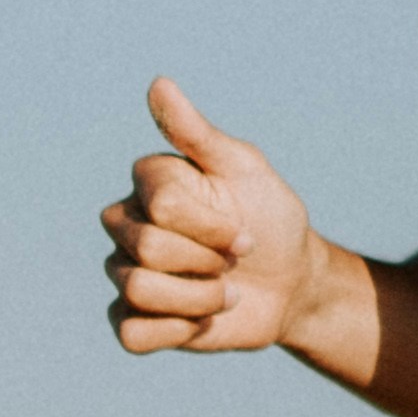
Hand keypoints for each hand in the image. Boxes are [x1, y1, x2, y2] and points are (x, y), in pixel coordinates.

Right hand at [103, 78, 321, 356]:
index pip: (162, 206)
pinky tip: (201, 321)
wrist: (291, 283)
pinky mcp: (134, 320)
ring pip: (138, 291)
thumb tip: (158, 83)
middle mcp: (127, 224)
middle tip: (235, 261)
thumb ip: (197, 133)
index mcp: (150, 183)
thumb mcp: (244, 170)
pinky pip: (131, 332)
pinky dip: (176, 331)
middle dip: (207, 262)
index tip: (246, 230)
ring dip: (200, 299)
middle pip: (145, 249)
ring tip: (226, 292)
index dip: (213, 226)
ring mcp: (125, 272)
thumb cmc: (270, 219)